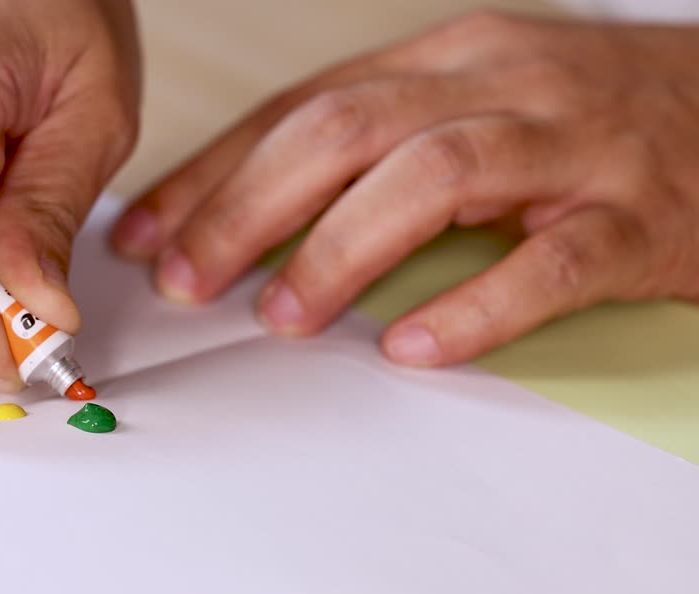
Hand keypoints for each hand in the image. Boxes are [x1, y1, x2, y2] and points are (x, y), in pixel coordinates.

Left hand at [113, 12, 698, 366]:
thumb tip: (249, 211)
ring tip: (281, 313)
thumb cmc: (589, 119)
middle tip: (187, 279)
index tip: (144, 233)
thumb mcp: (471, 104)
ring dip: (339, 249)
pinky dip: (472, 307)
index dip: (212, 173)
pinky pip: (549, 264)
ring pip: (433, 178)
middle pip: (345, 132)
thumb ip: (372, 147)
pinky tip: (411, 347)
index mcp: (447, 60)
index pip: (301, 109)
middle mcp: (501, 85)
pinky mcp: (636, 218)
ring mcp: (572, 147)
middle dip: (247, 208)